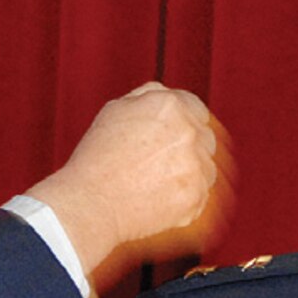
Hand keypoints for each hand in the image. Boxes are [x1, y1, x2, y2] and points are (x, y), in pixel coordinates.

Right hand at [31, 83, 233, 294]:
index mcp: (168, 106)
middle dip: (187, 147)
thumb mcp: (114, 111)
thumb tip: (167, 94)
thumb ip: (147, 97)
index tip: (174, 135)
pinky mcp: (197, 195)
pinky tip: (158, 199)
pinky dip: (184, 199)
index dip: (184, 121)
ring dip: (188, 173)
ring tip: (155, 183)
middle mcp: (188, 131)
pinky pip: (201, 195)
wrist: (92, 203)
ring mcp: (196, 165)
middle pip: (204, 137)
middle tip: (160, 163)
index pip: (195, 107)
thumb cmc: (96, 159)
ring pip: (206, 168)